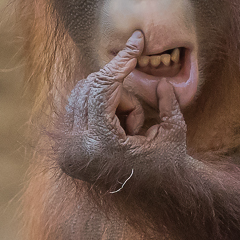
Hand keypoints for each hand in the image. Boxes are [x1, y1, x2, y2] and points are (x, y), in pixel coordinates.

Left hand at [57, 32, 187, 185]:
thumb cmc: (168, 163)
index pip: (101, 88)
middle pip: (90, 88)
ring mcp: (67, 153)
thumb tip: (158, 81)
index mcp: (100, 145)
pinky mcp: (65, 154)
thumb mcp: (174, 130)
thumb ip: (167, 101)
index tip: (135, 42)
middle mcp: (76, 150)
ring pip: (83, 95)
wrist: (155, 198)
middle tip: (139, 123)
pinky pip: (78, 109)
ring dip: (111, 103)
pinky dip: (100, 110)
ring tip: (130, 133)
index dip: (120, 62)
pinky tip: (118, 136)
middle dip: (120, 93)